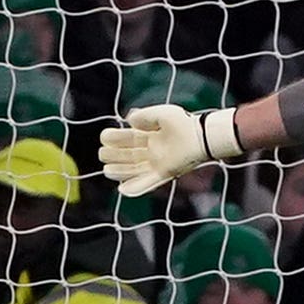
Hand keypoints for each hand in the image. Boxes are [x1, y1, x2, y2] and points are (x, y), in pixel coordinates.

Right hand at [99, 104, 215, 199]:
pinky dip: (136, 188)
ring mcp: (158, 163)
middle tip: (103, 154)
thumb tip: (129, 120)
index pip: (127, 139)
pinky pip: (148, 183)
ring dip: (120, 172)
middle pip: (127, 156)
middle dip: (113, 155)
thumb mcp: (162, 113)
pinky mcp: (165, 173)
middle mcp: (152, 150)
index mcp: (150, 135)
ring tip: (106, 170)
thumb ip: (145, 116)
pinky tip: (122, 190)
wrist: (200, 136)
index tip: (105, 137)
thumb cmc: (184, 123)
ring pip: (134, 170)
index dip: (114, 138)